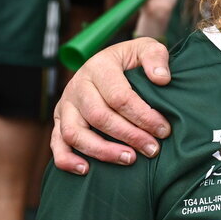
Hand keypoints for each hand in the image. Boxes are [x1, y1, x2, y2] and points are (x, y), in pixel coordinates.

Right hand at [50, 38, 172, 173]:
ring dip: (102, 151)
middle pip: (99, 117)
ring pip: (75, 133)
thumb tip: (162, 80)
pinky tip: (86, 170)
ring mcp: (66, 105)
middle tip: (152, 149)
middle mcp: (78, 86)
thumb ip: (155, 57)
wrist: (109, 63)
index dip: (143, 116)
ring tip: (129, 160)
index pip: (119, 96)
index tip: (163, 130)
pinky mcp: (60, 121)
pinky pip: (57, 144)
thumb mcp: (145, 49)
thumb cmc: (131, 61)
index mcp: (99, 67)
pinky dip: (67, 159)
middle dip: (129, 135)